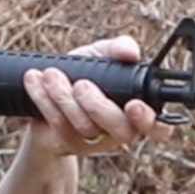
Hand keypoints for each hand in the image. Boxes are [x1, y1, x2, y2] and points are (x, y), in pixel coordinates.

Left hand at [21, 35, 169, 155]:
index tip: (134, 105)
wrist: (45, 94)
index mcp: (137, 109)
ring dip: (64, 98)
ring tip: (50, 75)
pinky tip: (35, 82)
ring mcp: (95, 141)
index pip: (159, 127)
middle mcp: (121, 130)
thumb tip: (130, 51)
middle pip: (121, 130)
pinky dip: (45, 101)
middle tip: (81, 84)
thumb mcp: (99, 56)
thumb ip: (116, 49)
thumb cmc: (82, 74)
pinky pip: (61, 126)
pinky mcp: (70, 144)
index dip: (151, 121)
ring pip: (87, 127)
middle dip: (98, 105)